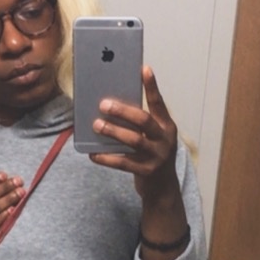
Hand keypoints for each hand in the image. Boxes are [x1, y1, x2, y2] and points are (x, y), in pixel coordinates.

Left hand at [90, 67, 188, 259]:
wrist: (163, 190)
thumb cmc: (152, 156)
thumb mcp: (152, 138)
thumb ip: (139, 125)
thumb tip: (111, 106)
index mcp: (166, 126)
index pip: (159, 103)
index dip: (152, 86)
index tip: (143, 68)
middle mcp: (164, 139)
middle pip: (144, 120)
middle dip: (123, 111)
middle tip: (104, 104)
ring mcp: (157, 156)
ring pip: (133, 140)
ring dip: (113, 131)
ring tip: (96, 124)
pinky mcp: (146, 172)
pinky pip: (123, 163)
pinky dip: (106, 158)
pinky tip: (92, 154)